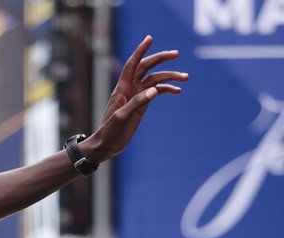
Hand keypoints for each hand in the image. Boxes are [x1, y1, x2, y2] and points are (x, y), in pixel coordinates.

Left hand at [81, 35, 187, 162]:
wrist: (106, 146)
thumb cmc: (109, 132)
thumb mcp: (121, 117)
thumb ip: (137, 103)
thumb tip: (155, 90)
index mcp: (122, 88)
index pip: (132, 64)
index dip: (140, 51)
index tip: (150, 38)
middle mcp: (130, 88)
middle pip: (147, 67)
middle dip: (161, 59)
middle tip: (176, 54)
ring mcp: (137, 95)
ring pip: (156, 79)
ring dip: (170, 77)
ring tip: (185, 77)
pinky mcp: (142, 104)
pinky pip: (157, 92)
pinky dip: (167, 89)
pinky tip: (177, 91)